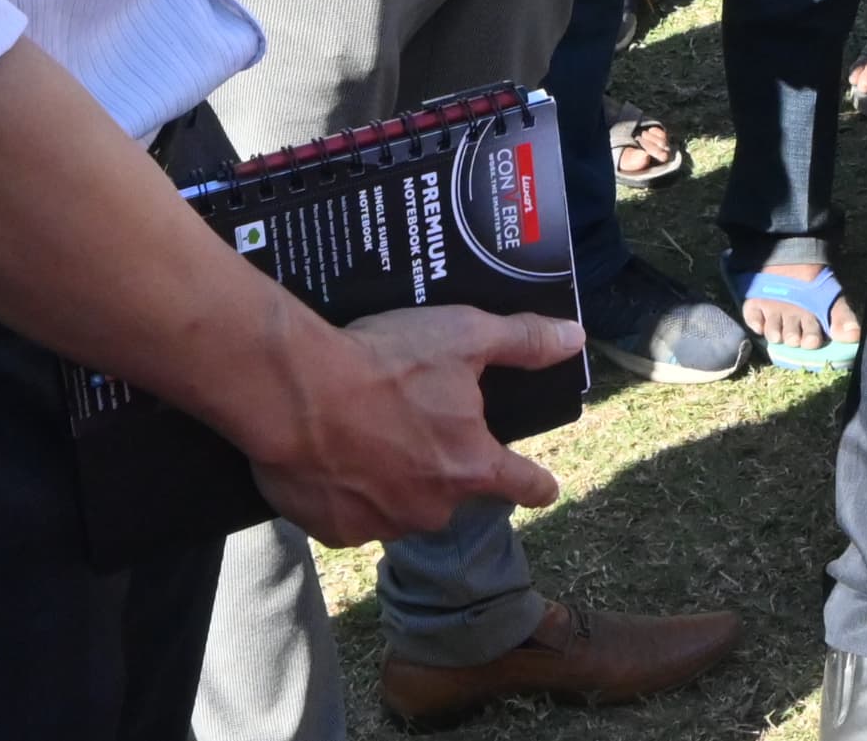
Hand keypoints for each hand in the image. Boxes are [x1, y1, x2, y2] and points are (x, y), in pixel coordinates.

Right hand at [248, 304, 578, 545]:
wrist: (292, 393)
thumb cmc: (383, 363)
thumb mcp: (464, 335)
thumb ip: (523, 341)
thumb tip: (573, 338)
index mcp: (471, 466)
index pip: (524, 484)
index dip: (538, 483)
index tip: (545, 486)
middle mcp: (433, 509)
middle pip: (451, 491)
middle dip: (438, 464)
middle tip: (409, 421)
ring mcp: (381, 525)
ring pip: (399, 505)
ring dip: (390, 480)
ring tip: (363, 434)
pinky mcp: (334, 531)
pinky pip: (351, 515)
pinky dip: (346, 492)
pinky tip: (331, 456)